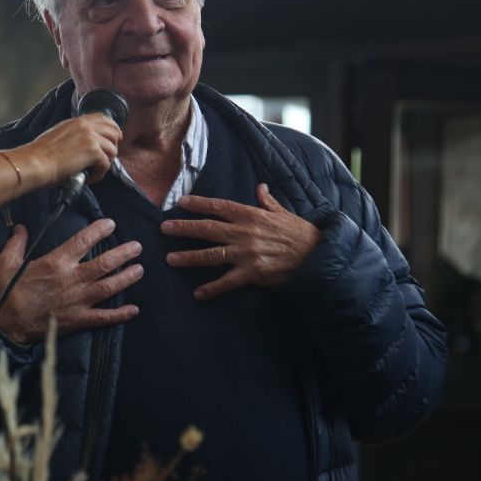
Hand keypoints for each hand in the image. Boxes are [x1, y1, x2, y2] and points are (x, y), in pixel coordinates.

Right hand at [0, 220, 142, 345]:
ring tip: (140, 270)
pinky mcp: (78, 319)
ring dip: (127, 278)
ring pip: (109, 287)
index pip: (82, 241)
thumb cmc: (5, 292)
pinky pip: (103, 317)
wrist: (5, 324)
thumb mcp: (6, 262)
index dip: (99, 230)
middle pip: (104, 263)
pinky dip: (120, 314)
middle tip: (137, 247)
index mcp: (55, 262)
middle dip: (123, 253)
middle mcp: (71, 279)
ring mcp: (77, 301)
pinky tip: (134, 310)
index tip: (111, 224)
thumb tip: (20, 228)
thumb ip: (16, 243)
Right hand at [16, 114, 120, 187]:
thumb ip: (74, 134)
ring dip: (106, 163)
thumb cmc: (41, 154)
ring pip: (113, 150)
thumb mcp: (59, 134)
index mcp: (78, 121)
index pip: (104, 118)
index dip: (112, 129)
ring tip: (93, 170)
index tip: (113, 139)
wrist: (36, 163)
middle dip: (113, 146)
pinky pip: (106, 164)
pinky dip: (99, 174)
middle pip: (114, 132)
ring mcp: (91, 138)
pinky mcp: (93, 152)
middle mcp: (86, 126)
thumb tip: (84, 143)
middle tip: (105, 159)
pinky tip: (89, 177)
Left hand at [161, 184, 320, 299]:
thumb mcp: (283, 213)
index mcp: (251, 215)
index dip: (199, 204)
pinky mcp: (252, 273)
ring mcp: (247, 254)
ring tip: (170, 259)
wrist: (315, 255)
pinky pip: (228, 282)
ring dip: (190, 257)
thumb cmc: (299, 233)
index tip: (180, 202)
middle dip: (184, 229)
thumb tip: (260, 188)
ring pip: (212, 255)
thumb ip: (267, 202)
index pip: (219, 207)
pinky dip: (212, 288)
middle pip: (208, 229)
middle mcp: (245, 233)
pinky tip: (198, 293)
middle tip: (164, 228)